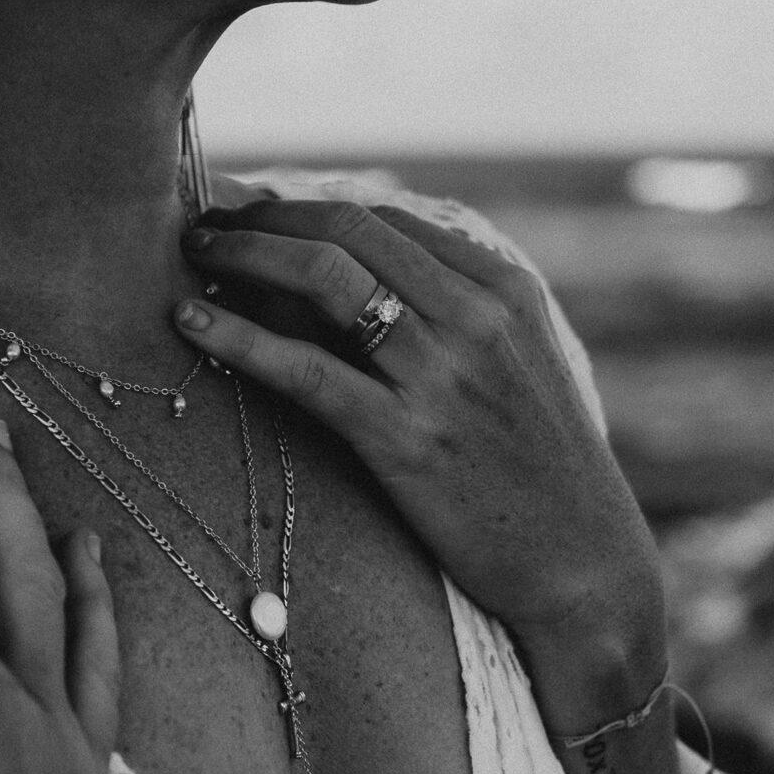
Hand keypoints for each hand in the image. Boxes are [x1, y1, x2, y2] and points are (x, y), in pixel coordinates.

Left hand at [174, 199, 664, 663]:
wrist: (583, 566)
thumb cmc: (539, 472)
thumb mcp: (517, 367)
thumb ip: (453, 313)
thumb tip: (352, 273)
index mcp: (505, 290)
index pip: (386, 217)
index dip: (306, 208)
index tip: (253, 214)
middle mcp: (476, 318)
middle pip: (349, 228)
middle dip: (264, 216)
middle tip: (205, 224)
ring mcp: (443, 377)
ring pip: (325, 278)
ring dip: (244, 256)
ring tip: (194, 256)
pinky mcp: (408, 440)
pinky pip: (306, 370)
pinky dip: (239, 337)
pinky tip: (190, 323)